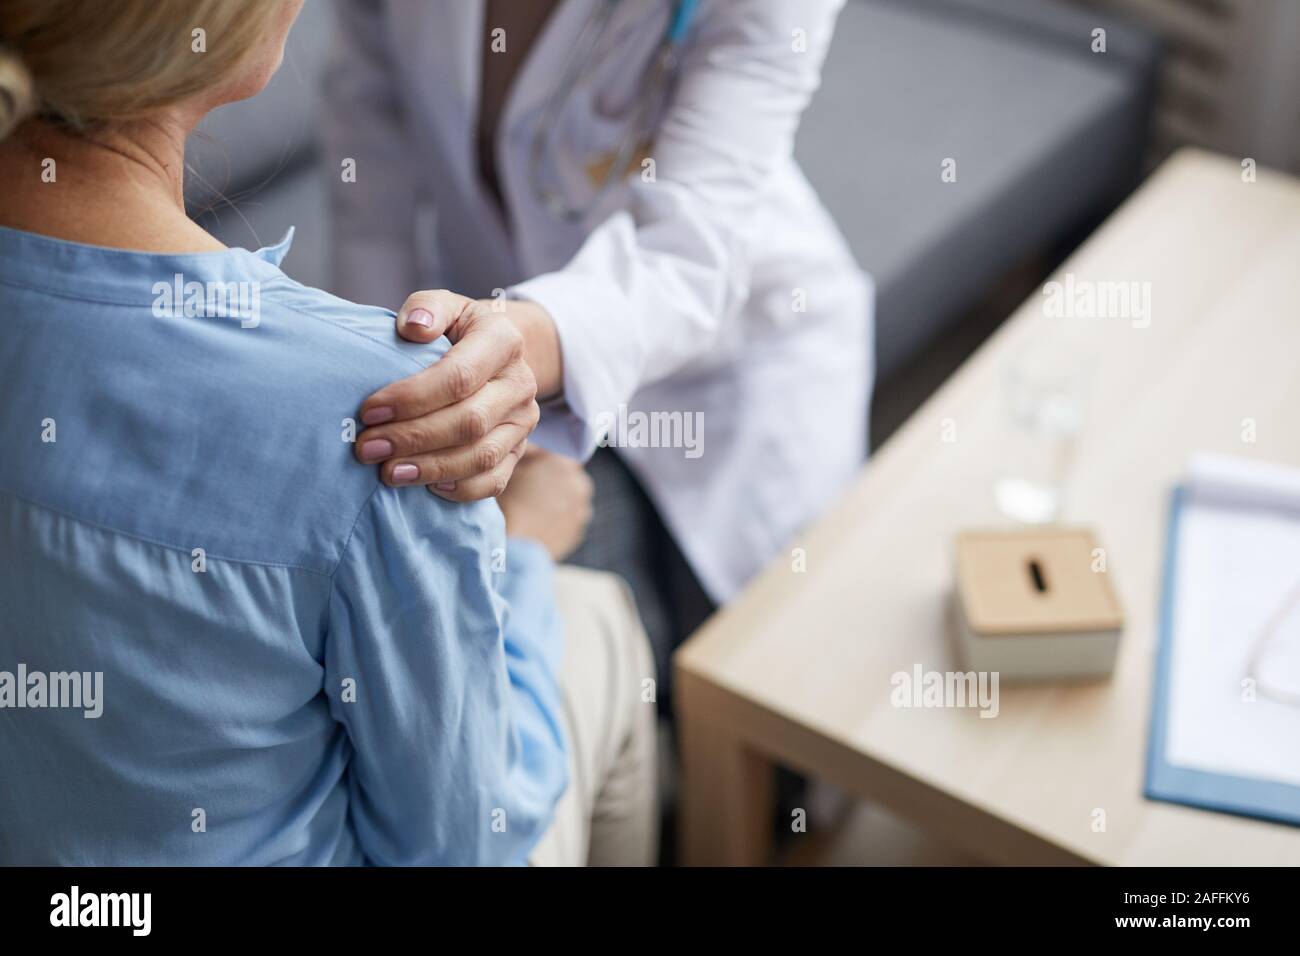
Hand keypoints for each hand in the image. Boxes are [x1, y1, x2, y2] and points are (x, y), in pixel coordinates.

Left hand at [355, 290, 539, 500]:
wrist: (496, 355)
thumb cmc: (457, 331)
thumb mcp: (444, 306)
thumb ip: (426, 308)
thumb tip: (413, 327)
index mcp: (503, 341)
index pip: (460, 376)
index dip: (413, 397)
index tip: (370, 410)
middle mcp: (520, 383)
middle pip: (469, 421)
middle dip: (414, 438)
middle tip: (367, 448)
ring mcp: (523, 421)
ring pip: (482, 456)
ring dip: (431, 468)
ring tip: (388, 472)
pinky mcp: (519, 451)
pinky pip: (494, 480)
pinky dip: (459, 489)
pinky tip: (424, 487)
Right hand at [497, 448, 593, 560]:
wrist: (516, 548)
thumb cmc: (509, 505)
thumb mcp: (509, 470)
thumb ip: (523, 453)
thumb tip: (526, 445)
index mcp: (563, 463)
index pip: (555, 452)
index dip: (540, 459)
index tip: (527, 468)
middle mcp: (579, 483)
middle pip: (566, 474)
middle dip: (551, 479)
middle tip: (529, 490)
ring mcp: (583, 509)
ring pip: (570, 497)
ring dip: (558, 499)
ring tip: (534, 510)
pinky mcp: (580, 530)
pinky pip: (570, 518)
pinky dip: (559, 519)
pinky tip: (540, 524)